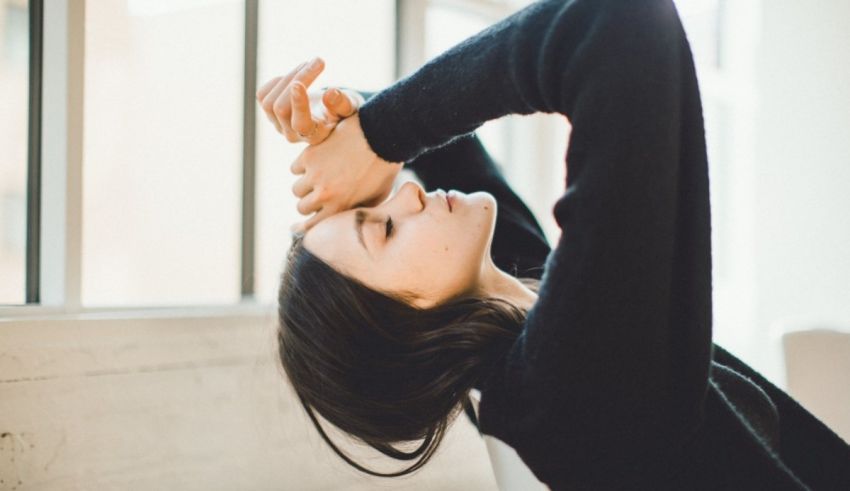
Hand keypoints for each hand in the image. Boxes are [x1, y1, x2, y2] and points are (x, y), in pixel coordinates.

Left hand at [256, 57, 362, 144]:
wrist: (331, 114)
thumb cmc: (342, 110)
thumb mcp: (350, 108)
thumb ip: (342, 104)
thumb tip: (331, 93)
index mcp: (315, 135)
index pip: (301, 124)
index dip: (298, 105)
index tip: (298, 83)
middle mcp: (293, 134)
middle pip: (281, 108)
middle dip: (298, 79)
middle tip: (319, 61)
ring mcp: (279, 125)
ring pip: (270, 102)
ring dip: (289, 77)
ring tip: (309, 65)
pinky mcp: (270, 113)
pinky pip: (263, 95)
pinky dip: (277, 81)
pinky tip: (294, 76)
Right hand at [290, 113, 403, 232]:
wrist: (381, 136)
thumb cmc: (383, 169)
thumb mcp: (376, 198)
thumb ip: (358, 210)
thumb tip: (345, 219)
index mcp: (340, 207)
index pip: (312, 226)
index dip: (311, 222)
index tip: (310, 218)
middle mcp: (324, 195)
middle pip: (302, 208)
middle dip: (311, 202)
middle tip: (321, 193)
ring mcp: (315, 175)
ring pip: (297, 189)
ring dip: (306, 185)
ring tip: (320, 177)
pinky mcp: (309, 156)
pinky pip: (295, 168)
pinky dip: (303, 166)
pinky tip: (317, 162)